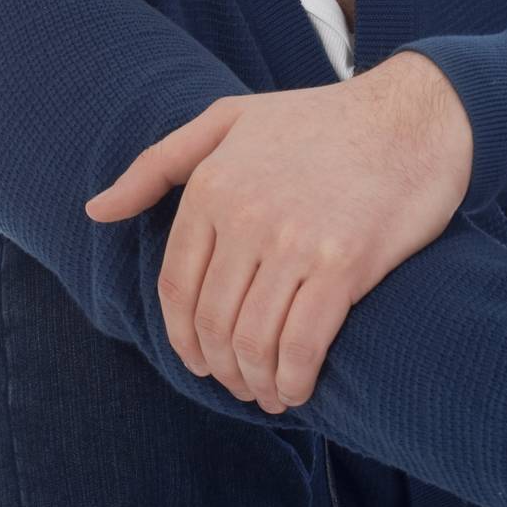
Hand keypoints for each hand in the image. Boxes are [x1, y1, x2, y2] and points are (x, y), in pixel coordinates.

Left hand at [84, 51, 472, 414]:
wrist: (411, 117)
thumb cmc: (319, 120)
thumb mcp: (229, 119)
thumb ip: (157, 165)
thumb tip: (96, 210)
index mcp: (212, 183)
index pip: (176, 289)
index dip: (184, 341)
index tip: (202, 360)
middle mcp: (245, 212)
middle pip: (212, 323)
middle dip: (220, 369)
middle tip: (239, 382)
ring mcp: (294, 239)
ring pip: (252, 341)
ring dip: (255, 382)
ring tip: (268, 389)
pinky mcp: (343, 263)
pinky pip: (302, 345)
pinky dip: (293, 380)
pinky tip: (297, 386)